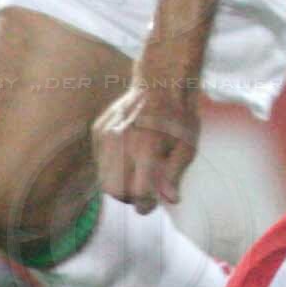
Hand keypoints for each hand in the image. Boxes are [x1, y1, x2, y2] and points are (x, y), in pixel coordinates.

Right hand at [92, 79, 199, 214]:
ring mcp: (106, 136)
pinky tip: (127, 154)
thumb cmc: (179, 116)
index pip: (137, 193)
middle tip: (144, 191)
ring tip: (136, 173)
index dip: (145, 205)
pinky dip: (111, 166)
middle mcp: (121, 143)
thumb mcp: (187, 147)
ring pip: (103, 178)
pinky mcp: (98, 130)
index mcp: (146, 148)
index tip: (152, 204)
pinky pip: (100, 161)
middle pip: (115, 191)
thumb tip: (170, 200)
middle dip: (129, 197)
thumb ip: (175, 175)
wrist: (160, 82)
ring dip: (118, 184)